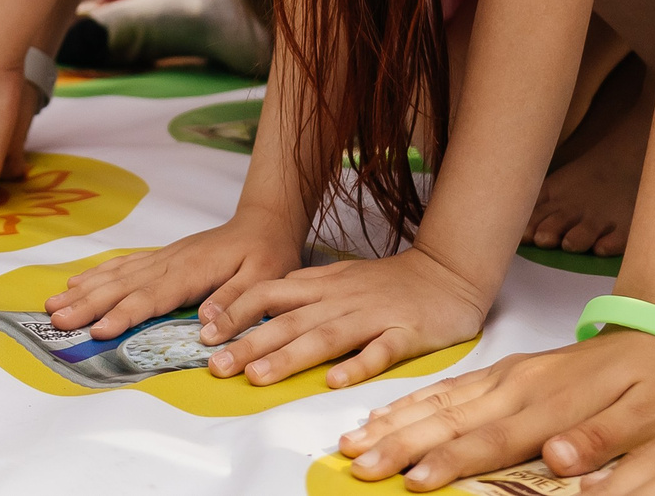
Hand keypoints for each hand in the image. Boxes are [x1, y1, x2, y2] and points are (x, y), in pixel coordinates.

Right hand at [41, 210, 303, 348]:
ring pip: (116, 275)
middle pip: (122, 286)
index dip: (123, 314)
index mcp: (192, 271)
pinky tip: (76, 283)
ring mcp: (162, 257)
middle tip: (55, 321)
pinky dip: (96, 274)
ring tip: (52, 306)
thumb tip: (205, 326)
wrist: (264, 222)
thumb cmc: (266, 254)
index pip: (151, 297)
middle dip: (87, 305)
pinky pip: (123, 265)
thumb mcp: (265, 280)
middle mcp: (169, 262)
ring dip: (83, 291)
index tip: (97, 331)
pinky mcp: (161, 257)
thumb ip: (235, 301)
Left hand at [194, 242, 486, 389]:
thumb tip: (261, 301)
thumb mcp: (340, 277)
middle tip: (216, 366)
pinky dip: (358, 365)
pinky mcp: (406, 333)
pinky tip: (336, 382)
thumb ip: (304, 290)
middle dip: (250, 343)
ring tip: (258, 376)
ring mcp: (373, 315)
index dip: (237, 310)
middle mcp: (341, 298)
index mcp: (324, 284)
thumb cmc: (390, 282)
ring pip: (326, 336)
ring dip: (290, 356)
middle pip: (290, 320)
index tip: (206, 332)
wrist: (447, 272)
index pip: (271, 291)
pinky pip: (380, 351)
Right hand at [337, 319, 654, 488]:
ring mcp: (508, 375)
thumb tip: (559, 460)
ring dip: (395, 420)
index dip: (450, 461)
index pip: (492, 440)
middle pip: (451, 419)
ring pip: (440, 399)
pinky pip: (449, 386)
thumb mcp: (650, 417)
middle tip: (358, 463)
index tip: (413, 480)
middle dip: (401, 442)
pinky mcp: (505, 370)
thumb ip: (602, 438)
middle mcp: (519, 385)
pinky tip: (385, 412)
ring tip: (354, 438)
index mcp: (551, 403)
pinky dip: (413, 400)